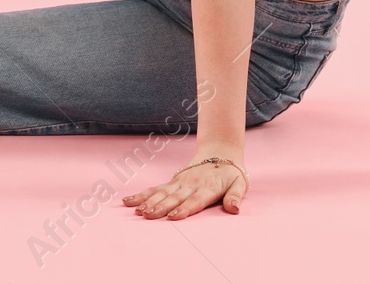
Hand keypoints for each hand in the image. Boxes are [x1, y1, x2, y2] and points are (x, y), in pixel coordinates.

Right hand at [122, 154, 248, 219]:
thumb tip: (234, 209)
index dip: (185, 208)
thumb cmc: (231, 173)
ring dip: (149, 201)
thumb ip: (236, 196)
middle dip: (161, 207)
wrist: (221, 152)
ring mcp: (180, 182)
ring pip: (162, 193)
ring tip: (138, 211)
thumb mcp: (240, 184)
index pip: (195, 200)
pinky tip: (129, 201)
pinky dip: (142, 195)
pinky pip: (156, 189)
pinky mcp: (173, 181)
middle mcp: (191, 184)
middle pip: (174, 198)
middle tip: (148, 215)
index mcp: (208, 187)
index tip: (173, 217)